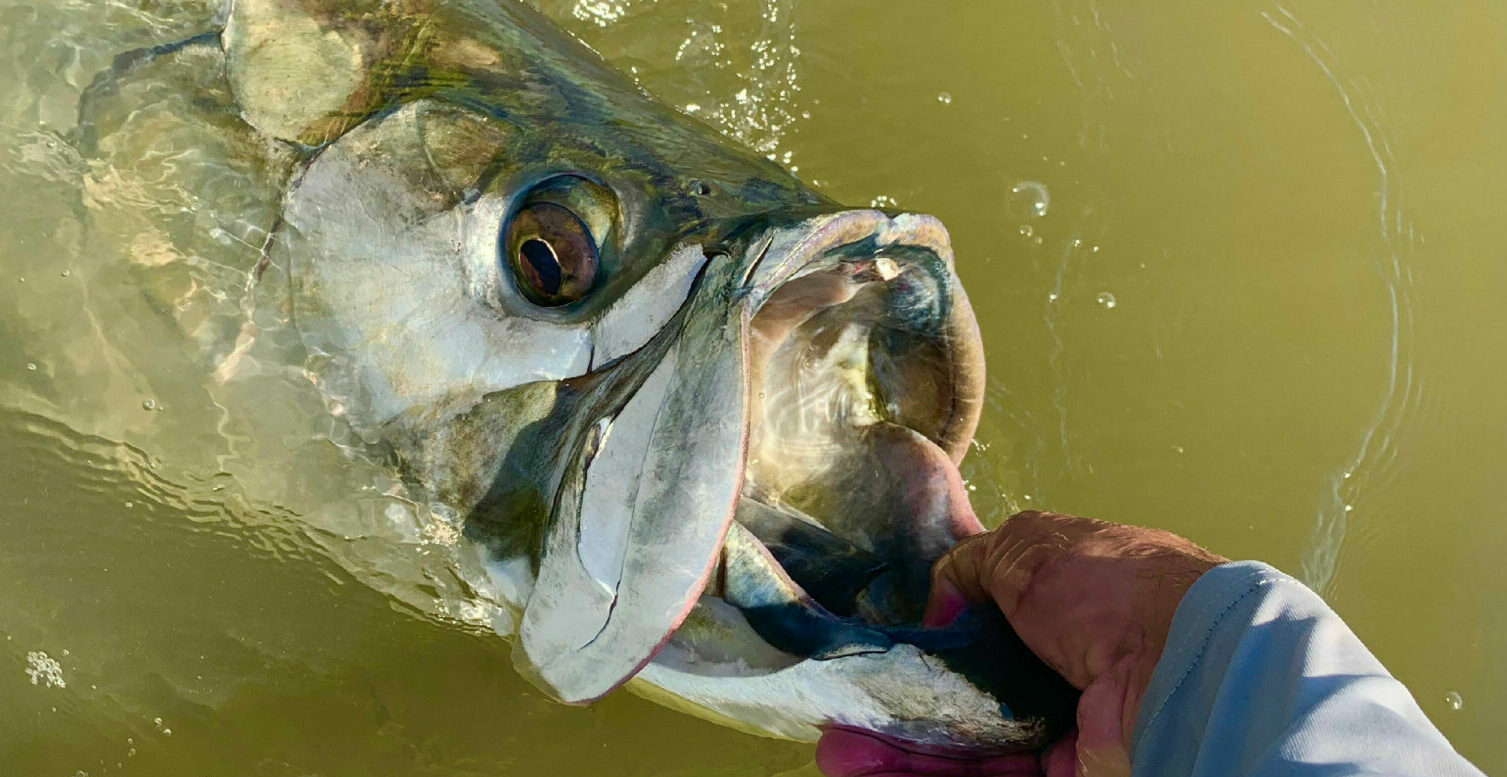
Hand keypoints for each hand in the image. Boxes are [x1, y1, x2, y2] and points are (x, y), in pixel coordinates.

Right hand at [815, 511, 1226, 776]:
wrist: (1183, 668)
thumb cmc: (1110, 588)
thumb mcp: (1029, 546)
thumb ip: (973, 567)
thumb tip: (937, 604)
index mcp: (1068, 604)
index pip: (987, 625)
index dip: (933, 639)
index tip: (883, 649)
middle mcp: (1065, 670)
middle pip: (968, 695)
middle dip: (902, 706)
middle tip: (845, 714)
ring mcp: (1062, 731)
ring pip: (967, 746)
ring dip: (898, 747)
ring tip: (837, 752)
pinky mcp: (1062, 776)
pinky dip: (919, 776)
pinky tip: (865, 768)